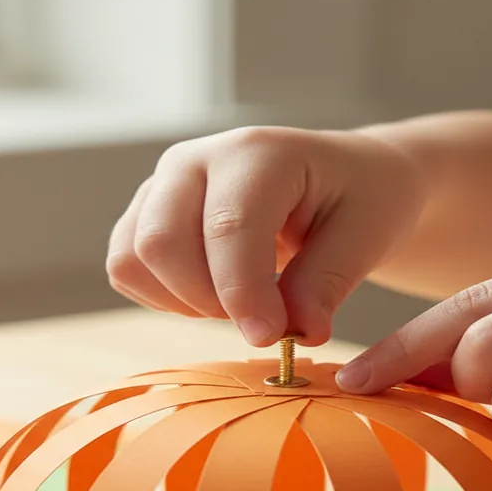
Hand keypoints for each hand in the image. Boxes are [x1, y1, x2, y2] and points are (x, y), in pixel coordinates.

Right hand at [105, 126, 424, 346]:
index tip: (272, 338)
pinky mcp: (145, 214)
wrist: (340, 180)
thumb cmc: (357, 201)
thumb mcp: (365, 236)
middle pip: (160, 243)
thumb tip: (299, 332)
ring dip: (183, 302)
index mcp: (257, 152)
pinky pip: (126, 270)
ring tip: (239, 302)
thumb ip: (328, 282)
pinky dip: (165, 299)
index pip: (227, 228)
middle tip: (263, 318)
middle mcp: (195, 159)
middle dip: (209, 301)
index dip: (243, 294)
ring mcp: (161, 185)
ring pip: (133, 259)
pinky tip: (213, 295)